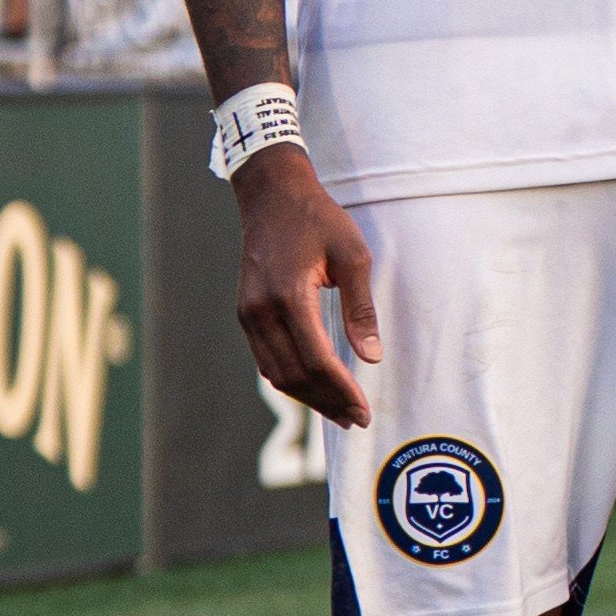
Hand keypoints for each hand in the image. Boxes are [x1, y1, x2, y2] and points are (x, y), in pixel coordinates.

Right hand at [233, 141, 379, 431]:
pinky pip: (266, 360)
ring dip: (309, 397)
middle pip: (295, 375)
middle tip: (356, 420)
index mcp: (288, 296)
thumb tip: (371, 358)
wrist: (272, 194)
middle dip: (327, 402)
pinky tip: (315, 388)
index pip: (317, 360)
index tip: (364, 410)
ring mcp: (247, 314)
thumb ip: (361, 309)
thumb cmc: (318, 219)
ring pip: (277, 373)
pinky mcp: (245, 314)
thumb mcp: (353, 255)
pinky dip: (291, 380)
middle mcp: (261, 311)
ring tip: (339, 413)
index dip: (341, 390)